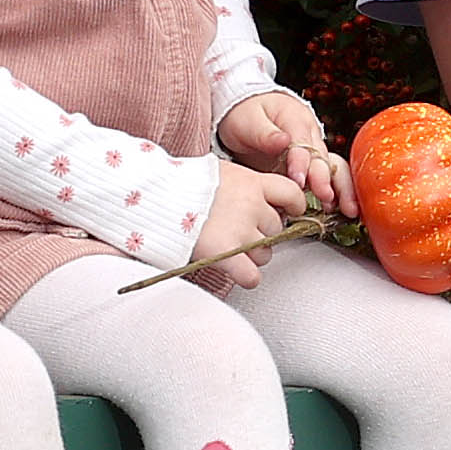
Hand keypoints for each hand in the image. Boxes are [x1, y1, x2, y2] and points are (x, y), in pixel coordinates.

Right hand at [191, 160, 308, 294]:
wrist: (158, 197)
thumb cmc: (183, 184)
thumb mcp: (221, 173)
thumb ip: (245, 185)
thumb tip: (260, 196)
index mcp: (251, 182)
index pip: (291, 193)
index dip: (292, 206)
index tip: (288, 212)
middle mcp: (251, 206)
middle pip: (276, 229)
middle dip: (262, 234)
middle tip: (239, 231)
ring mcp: (241, 231)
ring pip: (265, 254)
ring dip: (252, 256)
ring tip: (229, 247)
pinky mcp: (227, 254)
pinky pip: (252, 276)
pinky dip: (245, 277)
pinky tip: (234, 270)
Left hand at [220, 89, 345, 215]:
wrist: (245, 113)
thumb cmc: (247, 115)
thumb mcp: (248, 120)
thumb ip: (265, 133)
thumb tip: (284, 141)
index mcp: (296, 119)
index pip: (303, 142)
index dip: (301, 162)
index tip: (298, 179)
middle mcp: (310, 135)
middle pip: (324, 157)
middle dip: (325, 179)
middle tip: (325, 196)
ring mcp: (312, 152)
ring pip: (333, 168)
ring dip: (339, 188)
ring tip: (345, 207)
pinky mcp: (308, 167)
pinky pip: (326, 179)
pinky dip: (334, 193)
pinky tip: (334, 208)